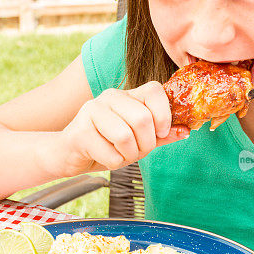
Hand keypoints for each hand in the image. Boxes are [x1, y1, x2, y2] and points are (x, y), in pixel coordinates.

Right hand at [60, 82, 189, 175]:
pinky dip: (113, 163)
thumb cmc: (106, 145)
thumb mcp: (137, 139)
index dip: (164, 114)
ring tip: (119, 155)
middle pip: (143, 119)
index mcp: (126, 95)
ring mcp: (92, 111)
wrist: (68, 154)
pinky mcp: (80, 132)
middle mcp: (109, 97)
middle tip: (137, 151)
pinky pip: (111, 153)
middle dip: (146, 144)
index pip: (154, 90)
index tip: (162, 132)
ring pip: (126, 137)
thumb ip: (161, 134)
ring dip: (128, 155)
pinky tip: (103, 157)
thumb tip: (186, 130)